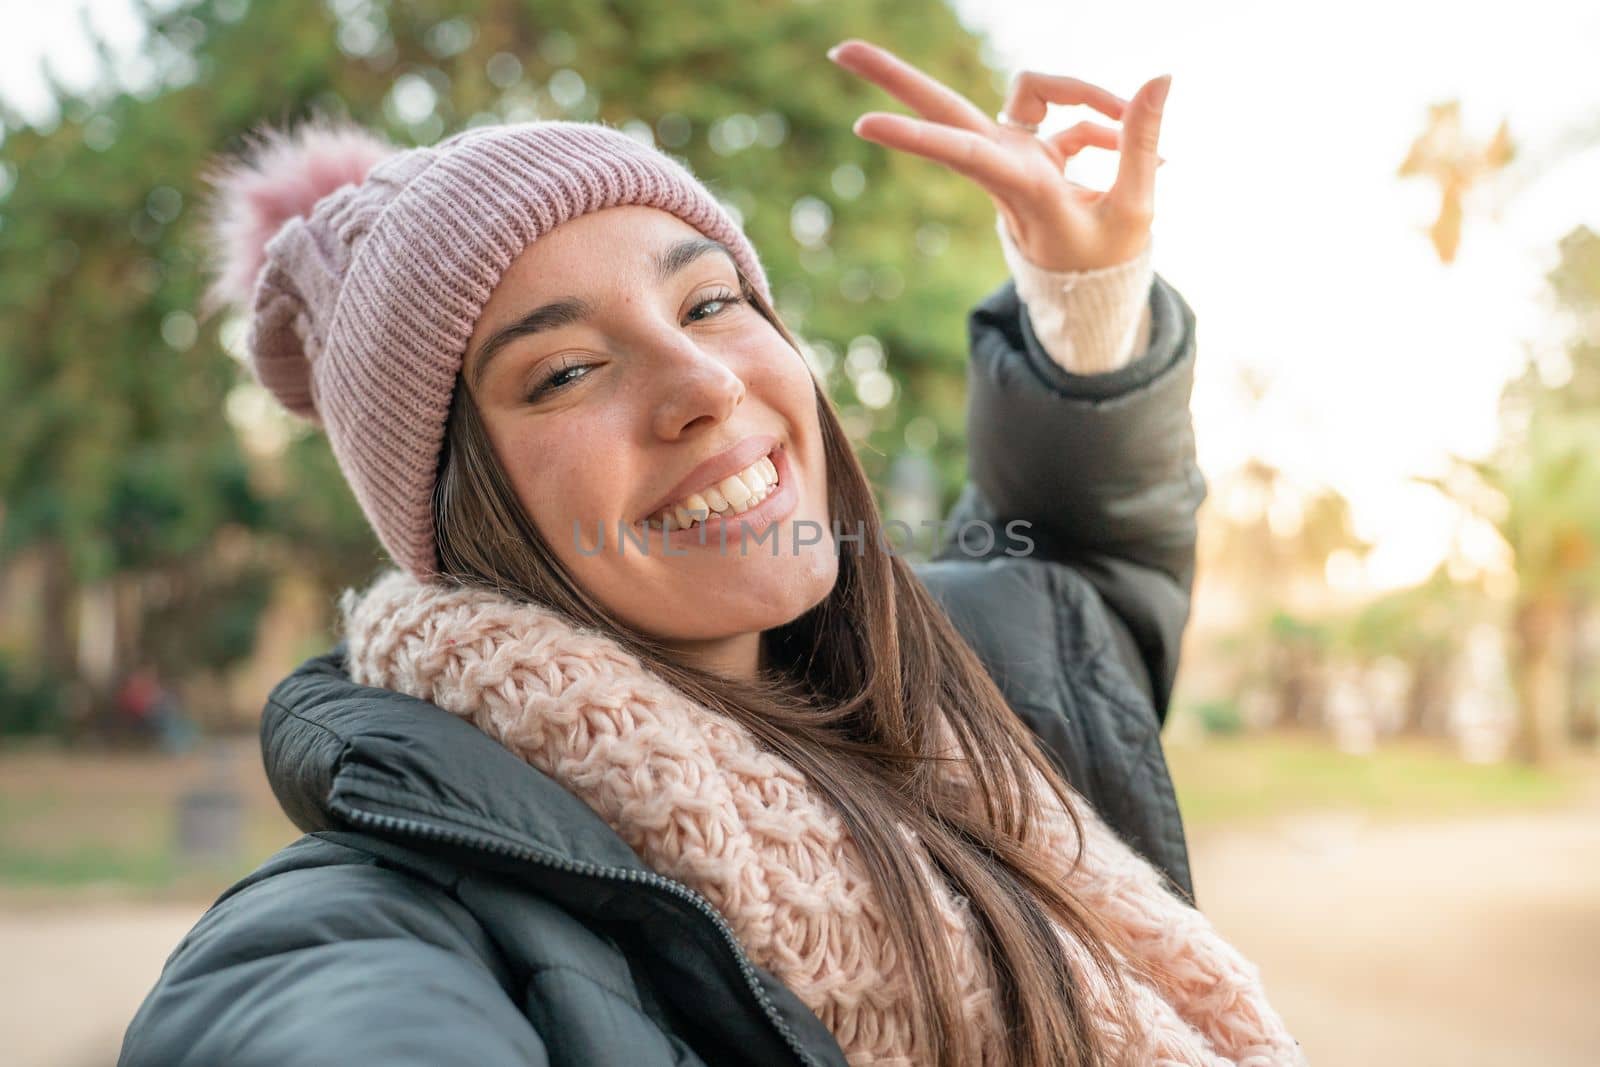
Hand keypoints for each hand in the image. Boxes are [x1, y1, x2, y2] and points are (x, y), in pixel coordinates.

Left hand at [827, 39, 1168, 273]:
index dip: (917, 136)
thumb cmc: (1104, 260)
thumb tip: (1161, 76)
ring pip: (1032, 88)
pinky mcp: (1036, 145)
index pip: (963, 154)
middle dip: (895, 78)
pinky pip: (1073, 113)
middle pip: (945, 108)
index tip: (862, 123)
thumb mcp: (1134, 210)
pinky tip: (1153, 153)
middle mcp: (1005, 164)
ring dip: (1090, 92)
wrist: (1090, 287)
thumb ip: (1140, 143)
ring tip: (1145, 132)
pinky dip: (1111, 124)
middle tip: (841, 49)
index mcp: (1019, 189)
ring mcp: (1017, 151)